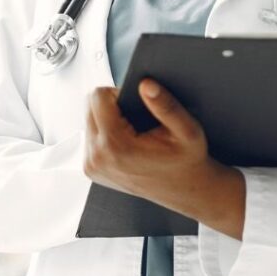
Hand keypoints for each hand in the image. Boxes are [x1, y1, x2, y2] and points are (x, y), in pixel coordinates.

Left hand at [83, 78, 209, 210]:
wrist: (183, 191)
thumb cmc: (185, 161)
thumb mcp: (187, 130)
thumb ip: (166, 105)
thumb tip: (146, 84)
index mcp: (116, 145)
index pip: (98, 97)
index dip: (118, 93)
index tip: (135, 103)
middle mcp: (98, 157)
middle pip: (90, 107)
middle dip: (111, 106)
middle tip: (136, 118)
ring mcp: (92, 166)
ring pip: (89, 122)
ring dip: (108, 121)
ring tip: (132, 132)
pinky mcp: (91, 170)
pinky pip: (91, 138)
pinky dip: (106, 135)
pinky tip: (126, 144)